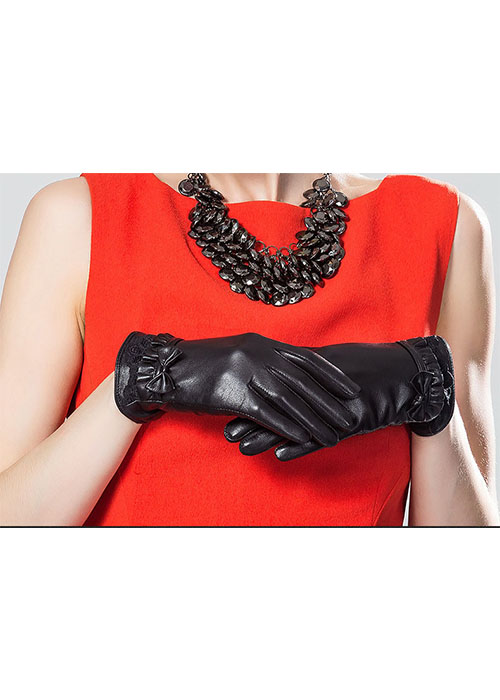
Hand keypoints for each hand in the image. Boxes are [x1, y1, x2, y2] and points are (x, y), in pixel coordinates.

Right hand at [114, 331, 360, 443]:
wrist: (166, 369)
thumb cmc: (202, 364)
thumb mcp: (238, 352)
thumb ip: (264, 358)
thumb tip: (289, 373)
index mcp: (262, 342)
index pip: (305, 358)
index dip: (331, 375)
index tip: (350, 389)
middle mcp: (259, 353)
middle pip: (303, 381)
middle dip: (329, 402)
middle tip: (350, 418)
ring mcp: (246, 371)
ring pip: (290, 399)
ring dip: (314, 419)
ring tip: (332, 435)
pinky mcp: (232, 392)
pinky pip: (266, 412)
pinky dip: (287, 426)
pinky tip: (302, 438)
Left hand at [224, 335, 454, 460]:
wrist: (405, 374)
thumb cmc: (366, 368)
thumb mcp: (332, 364)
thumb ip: (305, 371)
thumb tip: (279, 373)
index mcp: (312, 369)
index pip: (274, 384)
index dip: (249, 395)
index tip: (226, 404)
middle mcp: (318, 385)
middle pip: (278, 403)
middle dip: (250, 418)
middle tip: (226, 431)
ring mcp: (334, 403)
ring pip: (294, 421)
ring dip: (267, 435)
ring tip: (243, 448)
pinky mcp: (351, 419)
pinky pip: (323, 435)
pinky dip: (301, 445)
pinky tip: (281, 455)